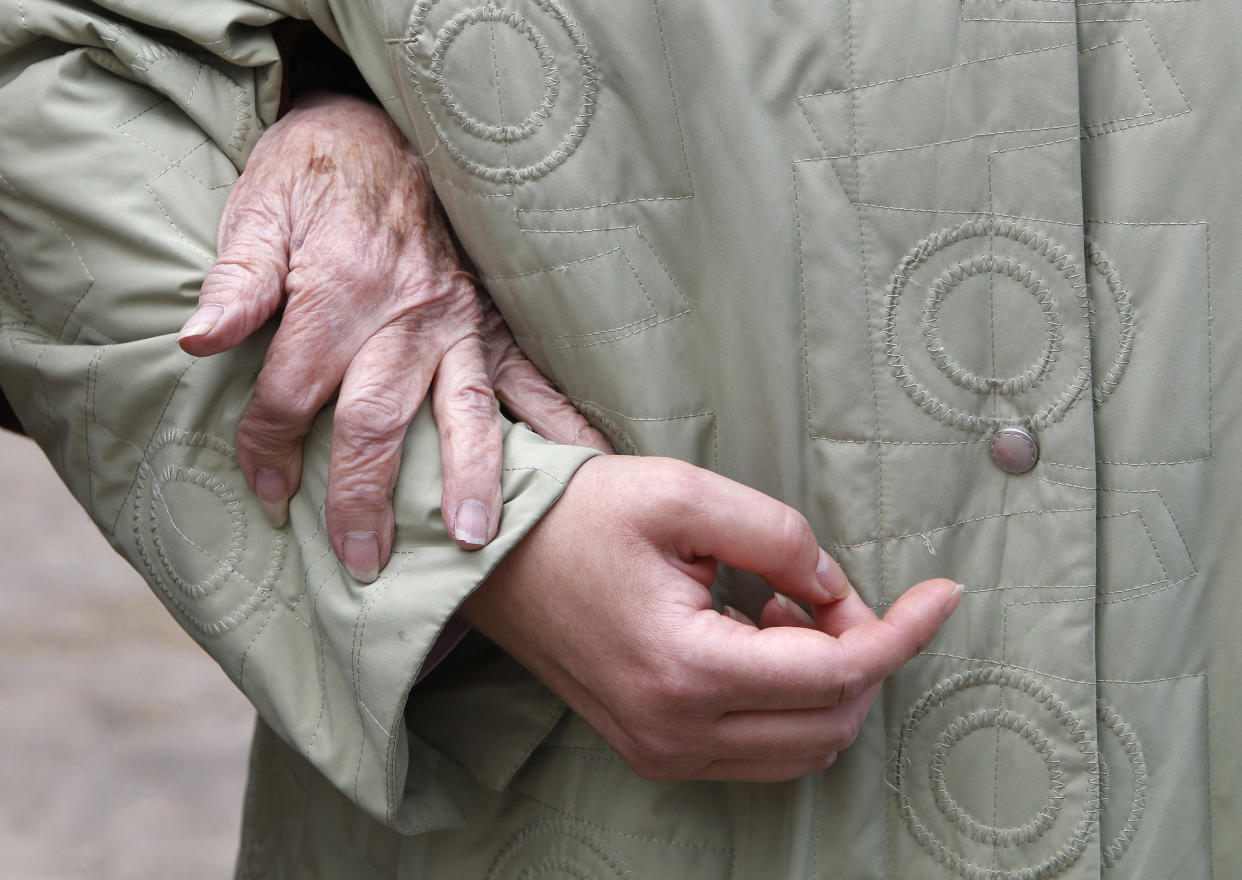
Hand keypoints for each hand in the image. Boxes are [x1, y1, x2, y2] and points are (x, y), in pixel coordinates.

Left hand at [178, 93, 609, 581]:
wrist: (390, 124)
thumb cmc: (318, 168)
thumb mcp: (260, 203)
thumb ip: (236, 278)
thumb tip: (198, 342)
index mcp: (337, 290)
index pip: (293, 391)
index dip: (268, 447)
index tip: (264, 490)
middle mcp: (405, 314)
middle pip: (379, 420)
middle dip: (366, 495)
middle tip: (362, 560)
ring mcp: (460, 323)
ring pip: (466, 412)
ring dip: (469, 478)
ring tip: (471, 540)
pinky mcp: (494, 324)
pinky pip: (535, 380)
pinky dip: (564, 425)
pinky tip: (588, 467)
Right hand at [462, 456, 961, 781]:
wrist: (496, 558)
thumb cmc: (579, 518)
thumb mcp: (683, 496)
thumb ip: (778, 537)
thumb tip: (834, 587)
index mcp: (687, 669)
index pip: (837, 673)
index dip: (904, 632)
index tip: (945, 595)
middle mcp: (677, 731)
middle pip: (830, 722)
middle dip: (863, 653)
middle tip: (831, 588)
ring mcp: (664, 751)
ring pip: (801, 747)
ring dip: (825, 681)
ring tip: (782, 605)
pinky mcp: (655, 749)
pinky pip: (758, 751)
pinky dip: (786, 701)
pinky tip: (757, 635)